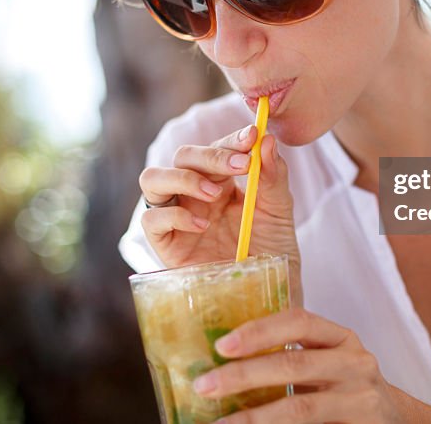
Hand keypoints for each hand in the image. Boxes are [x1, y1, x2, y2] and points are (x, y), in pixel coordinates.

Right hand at [138, 125, 302, 302]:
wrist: (270, 295)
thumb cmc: (272, 251)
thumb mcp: (279, 211)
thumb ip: (273, 176)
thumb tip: (266, 140)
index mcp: (222, 180)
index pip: (216, 146)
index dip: (230, 138)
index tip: (251, 136)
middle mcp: (194, 194)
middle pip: (183, 156)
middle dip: (210, 155)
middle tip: (239, 166)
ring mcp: (177, 216)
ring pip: (152, 178)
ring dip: (183, 178)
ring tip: (214, 194)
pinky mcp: (165, 244)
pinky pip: (151, 220)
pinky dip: (174, 215)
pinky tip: (202, 226)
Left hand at [190, 308, 404, 423]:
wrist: (398, 421)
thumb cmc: (346, 389)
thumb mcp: (327, 362)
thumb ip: (291, 356)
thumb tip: (221, 363)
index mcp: (341, 338)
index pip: (299, 322)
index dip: (260, 331)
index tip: (222, 345)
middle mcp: (355, 363)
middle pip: (294, 365)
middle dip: (244, 376)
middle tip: (205, 386)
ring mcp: (362, 400)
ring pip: (301, 408)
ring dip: (255, 418)